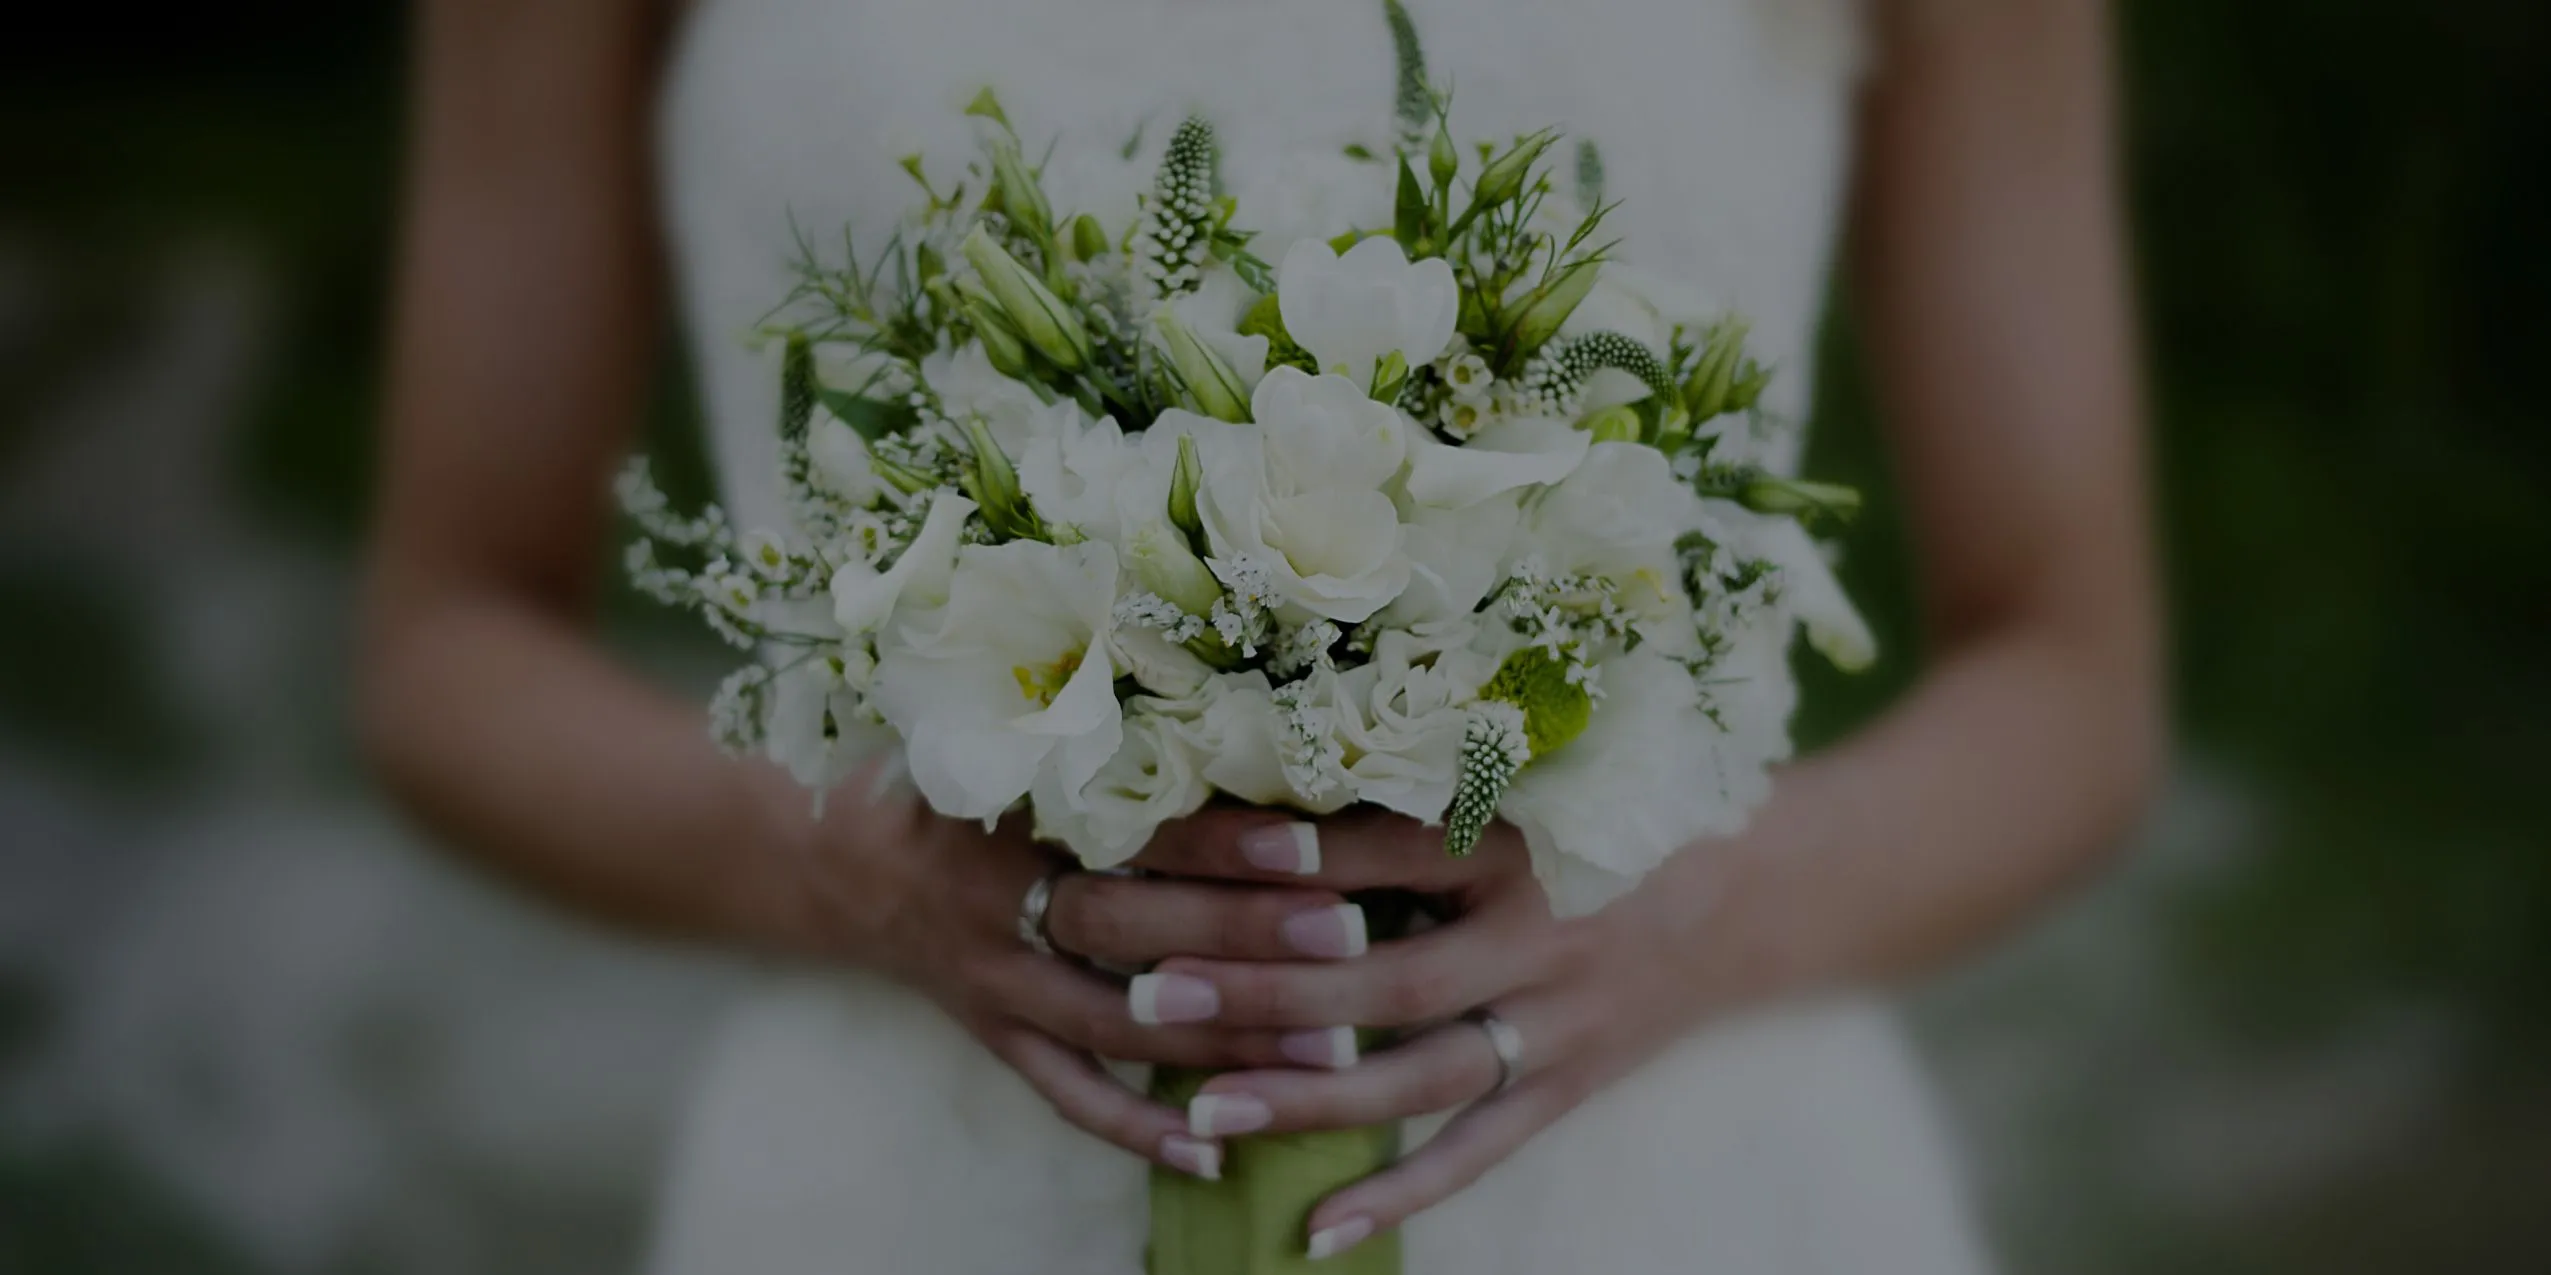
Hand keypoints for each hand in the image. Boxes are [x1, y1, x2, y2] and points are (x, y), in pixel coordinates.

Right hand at [780, 768, 1375, 1178]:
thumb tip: (1243, 704)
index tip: (1312, 843)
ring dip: (1222, 1039)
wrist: (831, 854)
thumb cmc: (944, 772)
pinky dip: (1139, 1130)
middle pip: (1132, 928)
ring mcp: (996, 980)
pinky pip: (1069, 1096)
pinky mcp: (995, 1034)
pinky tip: (1216, 1154)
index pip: (1132, 828)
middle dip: (1244, 936)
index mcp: (1010, 810)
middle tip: (1348, 936)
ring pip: (1116, 1025)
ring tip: (1328, 1051)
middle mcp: (999, 901)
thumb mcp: (1003, 731)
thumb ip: (1103, 728)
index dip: (1222, 839)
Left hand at [1133, 807, 1722, 1255]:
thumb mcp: (1527, 782)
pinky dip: (1399, 1194)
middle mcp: (1542, 934)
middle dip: (1268, 988)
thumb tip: (1266, 802)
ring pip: (1423, 1076)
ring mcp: (1560, 1022)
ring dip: (1311, 1095)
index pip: (1386, 852)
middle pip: (1390, 976)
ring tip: (1207, 1108)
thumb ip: (1415, 794)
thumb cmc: (1606, 815)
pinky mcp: (1570, 1086)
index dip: (1289, 857)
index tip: (1186, 852)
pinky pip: (1477, 1152)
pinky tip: (1314, 1229)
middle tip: (1157, 993)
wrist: (1752, 886)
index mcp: (1524, 840)